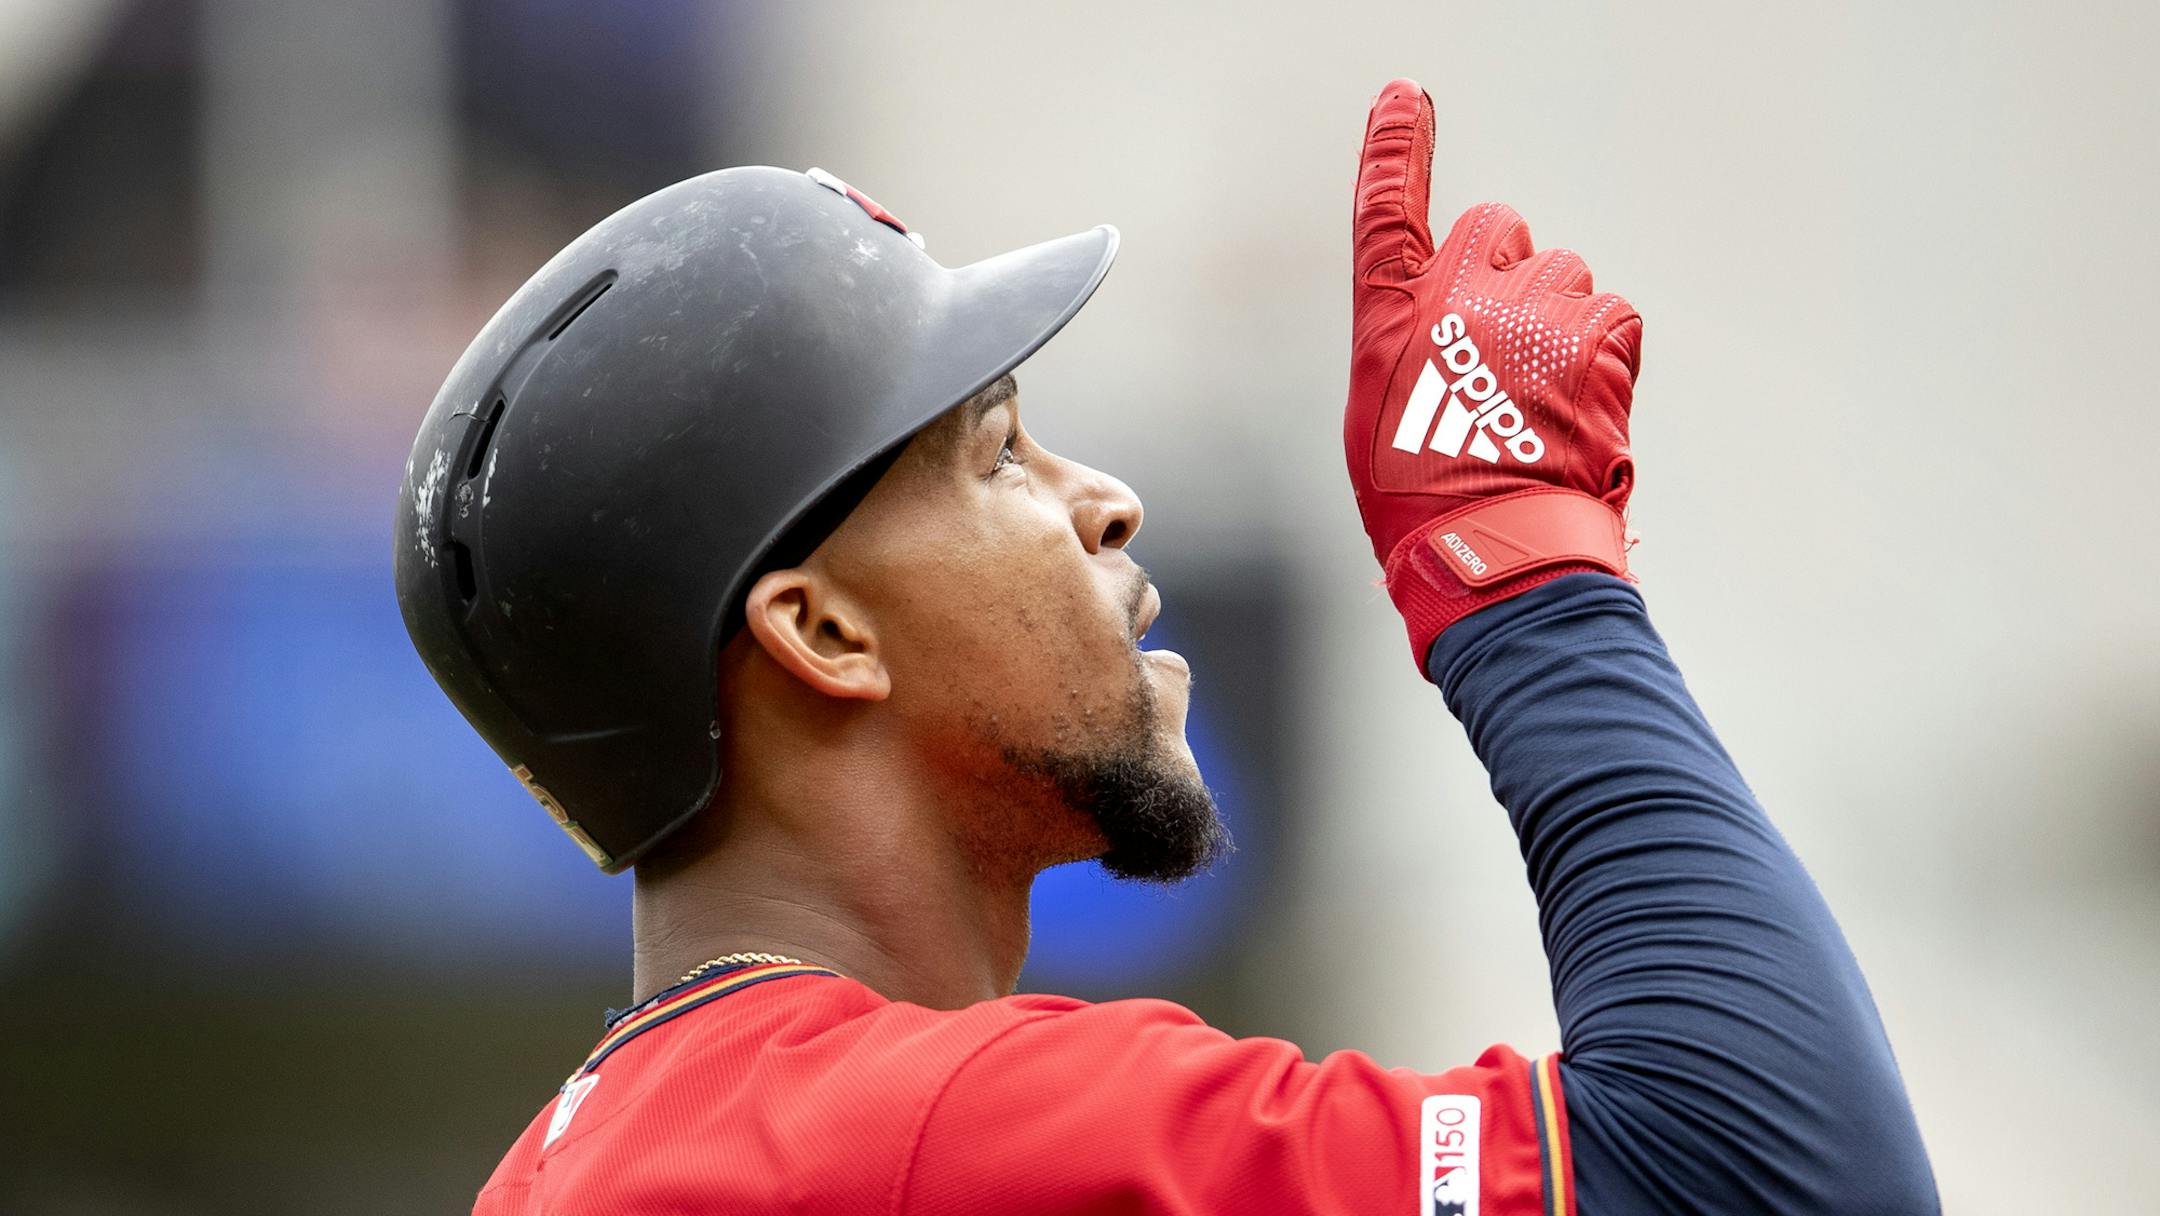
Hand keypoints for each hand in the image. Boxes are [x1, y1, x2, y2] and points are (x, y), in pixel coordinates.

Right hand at [1348, 78, 1642, 672]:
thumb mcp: (1379, 423)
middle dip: (1508, 270)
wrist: (1492, 545)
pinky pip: (1613, 315)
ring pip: (1564, 275)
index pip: (1388, 209)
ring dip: (1559, 321)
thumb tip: (1446, 353)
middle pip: (1499, 229)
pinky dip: (1605, 353)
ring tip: (1543, 398)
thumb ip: (1412, 357)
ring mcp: (1531, 312)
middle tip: (1506, 345)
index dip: (1396, 147)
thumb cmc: (1424, 503)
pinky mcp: (1594, 338)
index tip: (1405, 100)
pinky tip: (1581, 405)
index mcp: (1393, 318)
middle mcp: (1459, 297)